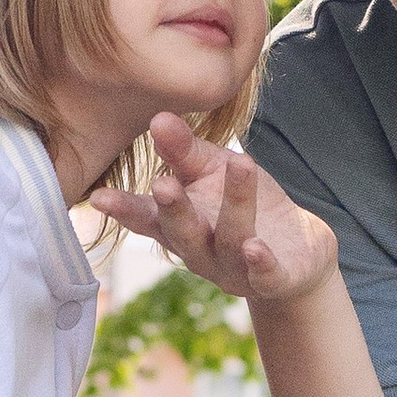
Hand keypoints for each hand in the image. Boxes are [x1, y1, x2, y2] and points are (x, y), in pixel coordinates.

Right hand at [88, 114, 337, 310]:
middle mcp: (201, 251)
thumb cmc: (240, 206)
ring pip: (231, 240)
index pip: (148, 218)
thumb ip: (184, 151)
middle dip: (174, 210)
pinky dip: (261, 264)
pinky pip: (267, 276)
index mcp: (181, 224)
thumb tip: (158, 117)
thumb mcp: (212, 171)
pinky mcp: (275, 280)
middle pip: (183, 233)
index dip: (124, 209)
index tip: (98, 197)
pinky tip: (256, 247)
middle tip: (162, 184)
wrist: (298, 252)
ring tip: (240, 163)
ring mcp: (236, 268)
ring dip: (234, 206)